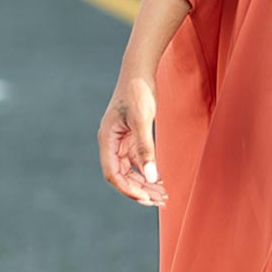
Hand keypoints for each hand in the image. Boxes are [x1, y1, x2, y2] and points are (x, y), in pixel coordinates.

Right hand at [98, 72, 167, 206]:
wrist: (139, 70)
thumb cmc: (138, 91)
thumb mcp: (143, 120)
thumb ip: (145, 149)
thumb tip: (152, 177)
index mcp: (107, 139)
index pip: (113, 174)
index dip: (129, 189)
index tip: (147, 198)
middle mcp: (111, 143)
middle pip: (122, 176)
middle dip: (140, 190)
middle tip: (160, 201)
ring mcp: (120, 141)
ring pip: (130, 171)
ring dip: (145, 184)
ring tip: (163, 195)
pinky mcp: (130, 137)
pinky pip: (136, 161)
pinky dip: (147, 172)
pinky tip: (161, 180)